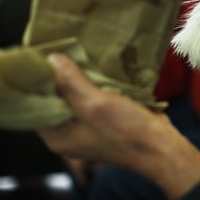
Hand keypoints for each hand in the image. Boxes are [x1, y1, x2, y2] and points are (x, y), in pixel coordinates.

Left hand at [38, 53, 199, 199]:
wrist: (163, 148)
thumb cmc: (126, 131)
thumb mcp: (95, 104)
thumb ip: (71, 82)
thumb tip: (52, 59)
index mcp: (58, 136)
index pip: (37, 105)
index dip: (38, 83)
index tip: (41, 58)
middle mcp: (70, 134)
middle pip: (57, 100)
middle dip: (61, 78)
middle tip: (62, 50)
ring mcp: (90, 128)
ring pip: (78, 98)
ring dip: (82, 79)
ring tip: (81, 54)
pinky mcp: (109, 122)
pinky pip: (97, 100)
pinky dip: (99, 86)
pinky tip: (102, 68)